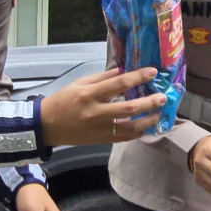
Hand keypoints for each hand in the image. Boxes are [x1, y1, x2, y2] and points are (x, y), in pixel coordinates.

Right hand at [41, 67, 164, 146]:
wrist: (47, 126)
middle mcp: (96, 113)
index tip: (153, 72)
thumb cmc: (63, 100)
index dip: (138, 77)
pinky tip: (146, 125)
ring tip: (158, 113)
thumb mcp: (79, 83)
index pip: (119, 84)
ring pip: (130, 127)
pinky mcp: (101, 140)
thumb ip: (102, 77)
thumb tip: (123, 70)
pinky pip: (124, 137)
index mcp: (89, 94)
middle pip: (129, 108)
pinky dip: (138, 132)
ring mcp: (100, 129)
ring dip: (148, 120)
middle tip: (163, 97)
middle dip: (150, 102)